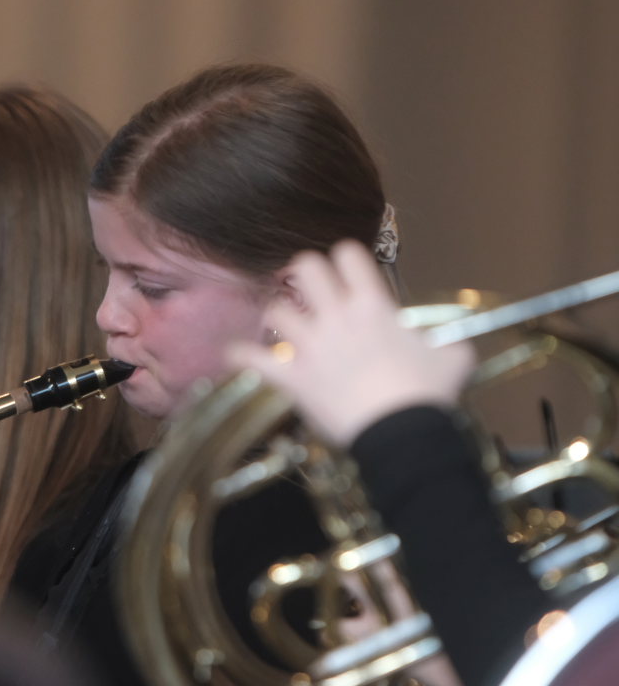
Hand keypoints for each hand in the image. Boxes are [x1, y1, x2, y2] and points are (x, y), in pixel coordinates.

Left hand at [229, 240, 474, 445]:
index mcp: (373, 306)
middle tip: (308, 289)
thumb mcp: (452, 360)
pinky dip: (240, 355)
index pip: (349, 254)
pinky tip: (234, 352)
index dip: (345, 258)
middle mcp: (337, 317)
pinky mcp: (292, 377)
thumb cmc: (428, 395)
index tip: (345, 271)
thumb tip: (455, 347)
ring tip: (284, 328)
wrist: (402, 434)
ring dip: (279, 317)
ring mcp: (310, 346)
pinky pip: (251, 358)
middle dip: (304, 274)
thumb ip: (449, 345)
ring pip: (276, 310)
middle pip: (305, 267)